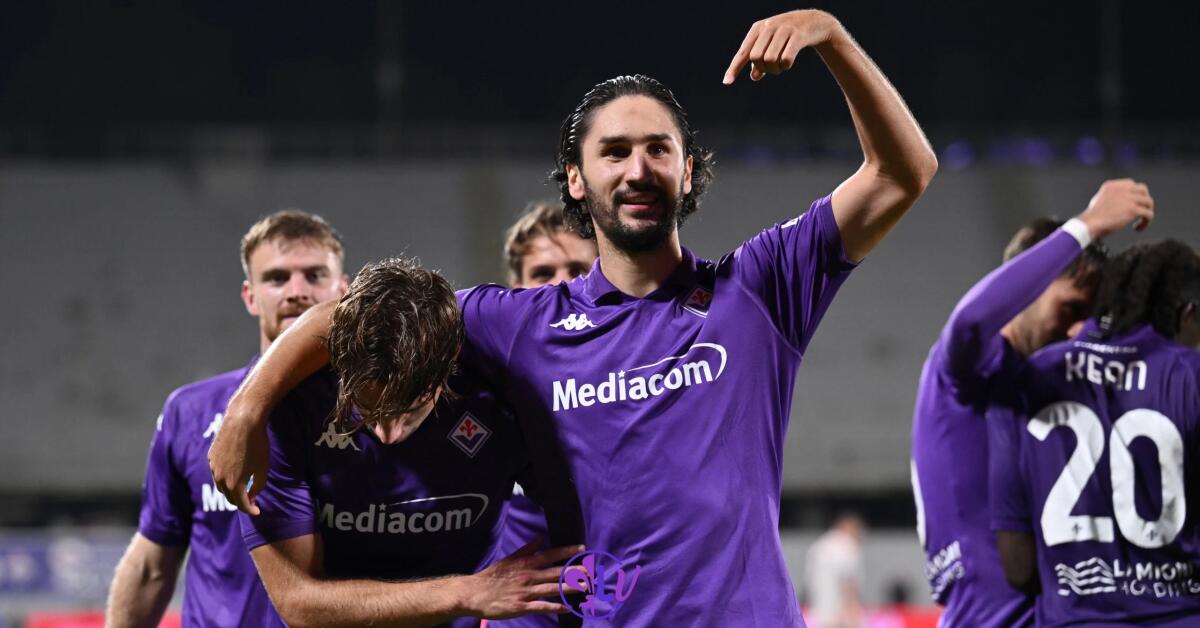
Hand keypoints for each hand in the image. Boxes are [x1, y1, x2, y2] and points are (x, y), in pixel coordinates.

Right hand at [207, 403, 269, 514]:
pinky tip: (235, 472)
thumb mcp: (263, 468)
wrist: (243, 420)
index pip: (242, 504)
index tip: (258, 511)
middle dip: (241, 501)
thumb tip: (252, 496)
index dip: (251, 510)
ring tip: (242, 489)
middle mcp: (220, 478)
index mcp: (234, 485)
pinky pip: (217, 472)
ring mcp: (213, 467)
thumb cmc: (258, 445)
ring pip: (221, 485)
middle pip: (229, 497)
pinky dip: (226, 476)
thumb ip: (257, 486)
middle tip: (251, 501)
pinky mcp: (211, 456)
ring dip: (232, 489)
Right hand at [460, 539, 585, 618]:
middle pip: (555, 572)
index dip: (567, 551)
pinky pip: (541, 606)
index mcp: (526, 563)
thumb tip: (541, 538)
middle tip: (592, 569)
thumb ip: (527, 549)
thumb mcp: (509, 559)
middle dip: (574, 571)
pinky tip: (566, 608)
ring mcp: (525, 592)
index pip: (550, 554)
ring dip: (569, 587)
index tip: (582, 548)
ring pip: (552, 588)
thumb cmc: (492, 576)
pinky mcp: (521, 606)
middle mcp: (528, 576)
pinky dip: (554, 607)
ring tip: (586, 586)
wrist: (474, 593)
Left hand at [723, 9, 840, 83]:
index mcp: (758, 28)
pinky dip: (786, 66)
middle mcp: (768, 26)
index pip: (743, 52)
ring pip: (770, 60)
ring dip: (775, 70)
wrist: (815, 21)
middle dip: (763, 69)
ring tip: (781, 67)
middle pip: (756, 58)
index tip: (726, 82)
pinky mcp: (798, 35)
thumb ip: (761, 60)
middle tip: (772, 70)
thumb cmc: (788, 36)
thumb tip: (754, 76)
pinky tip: (788, 64)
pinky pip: (786, 59)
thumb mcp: (772, 45)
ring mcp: (784, 29)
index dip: (734, 68)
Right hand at [1078, 178, 1154, 239]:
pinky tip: (1137, 228)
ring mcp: (1128, 199)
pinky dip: (1146, 222)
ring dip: (1147, 212)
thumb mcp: (1099, 200)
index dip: (1135, 194)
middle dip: (1144, 200)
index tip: (1133, 203)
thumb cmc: (1092, 217)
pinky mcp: (1133, 210)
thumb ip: (1111, 197)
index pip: (1131, 184)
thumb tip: (1121, 203)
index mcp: (1112, 186)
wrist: (1089, 224)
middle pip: (1143, 190)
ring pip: (1148, 202)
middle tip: (1141, 211)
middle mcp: (1122, 189)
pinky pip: (1148, 214)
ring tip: (1140, 221)